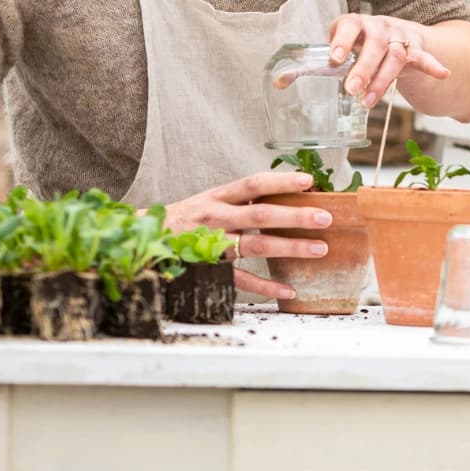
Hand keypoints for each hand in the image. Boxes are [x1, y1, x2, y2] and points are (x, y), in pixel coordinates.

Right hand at [164, 170, 332, 299]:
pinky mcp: (208, 269)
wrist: (144, 243)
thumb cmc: (183, 221)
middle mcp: (215, 217)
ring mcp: (211, 244)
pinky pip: (241, 278)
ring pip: (256, 244)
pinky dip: (266, 285)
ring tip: (319, 249)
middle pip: (261, 214)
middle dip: (296, 215)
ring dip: (290, 247)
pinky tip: (288, 289)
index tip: (309, 182)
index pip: (253, 183)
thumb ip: (239, 201)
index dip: (281, 181)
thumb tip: (284, 197)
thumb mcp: (207, 202)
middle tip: (325, 217)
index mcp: (217, 196)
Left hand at [328, 13, 449, 107]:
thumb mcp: (342, 46)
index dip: (343, 40)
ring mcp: (400, 38)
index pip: (350, 26)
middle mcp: (380, 27)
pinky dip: (433, 65)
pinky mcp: (416, 50)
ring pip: (395, 56)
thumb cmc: (361, 42)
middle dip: (363, 68)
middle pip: (375, 44)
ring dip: (383, 80)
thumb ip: (320, 61)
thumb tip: (286, 78)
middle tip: (350, 89)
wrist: (395, 34)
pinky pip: (424, 58)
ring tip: (368, 101)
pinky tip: (442, 73)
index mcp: (358, 23)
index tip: (335, 59)